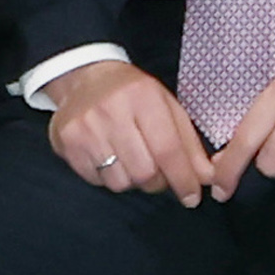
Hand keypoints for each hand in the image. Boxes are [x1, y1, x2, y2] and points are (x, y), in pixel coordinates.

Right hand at [47, 59, 214, 202]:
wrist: (84, 78)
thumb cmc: (133, 94)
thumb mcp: (167, 107)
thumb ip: (188, 143)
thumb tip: (206, 178)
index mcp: (143, 97)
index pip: (168, 149)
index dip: (183, 178)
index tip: (192, 197)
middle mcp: (112, 111)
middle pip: (144, 172)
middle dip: (157, 182)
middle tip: (158, 173)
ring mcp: (85, 128)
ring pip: (120, 182)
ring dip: (133, 181)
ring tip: (132, 161)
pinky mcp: (67, 143)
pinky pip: (97, 181)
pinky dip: (110, 177)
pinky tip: (110, 158)